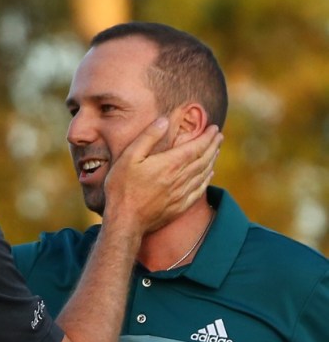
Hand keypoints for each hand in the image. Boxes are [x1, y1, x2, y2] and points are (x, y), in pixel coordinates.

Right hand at [103, 118, 221, 233]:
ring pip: (204, 174)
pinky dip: (207, 179)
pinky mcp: (179, 207)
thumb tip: (164, 120)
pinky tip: (209, 175)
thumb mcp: (129, 157)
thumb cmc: (122, 187)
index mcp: (170, 164)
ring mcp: (181, 194)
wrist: (125, 220)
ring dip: (212, 160)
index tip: (214, 128)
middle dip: (213, 146)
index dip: (207, 137)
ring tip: (216, 151)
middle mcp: (180, 178)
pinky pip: (199, 190)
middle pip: (204, 159)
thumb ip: (148, 137)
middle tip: (219, 136)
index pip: (196, 147)